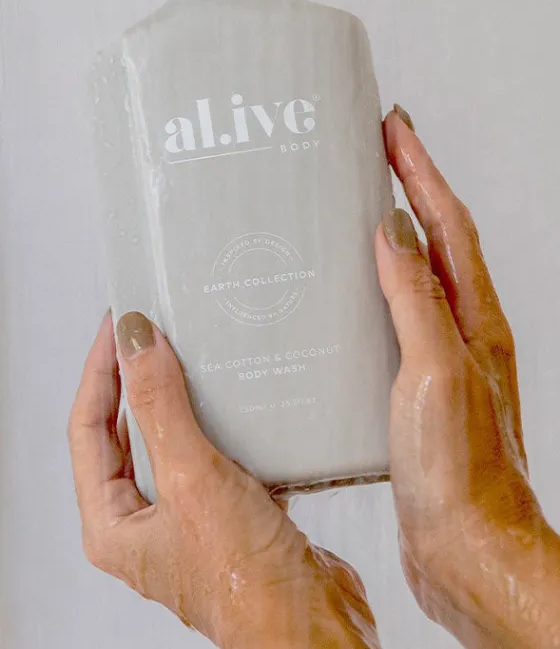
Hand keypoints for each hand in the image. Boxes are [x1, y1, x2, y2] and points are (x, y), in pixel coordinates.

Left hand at [68, 312, 379, 648]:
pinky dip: (221, 424)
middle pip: (124, 433)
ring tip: (193, 353)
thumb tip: (134, 342)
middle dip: (136, 380)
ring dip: (182, 399)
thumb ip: (160, 406)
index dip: (101, 370)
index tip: (119, 324)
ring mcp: (186, 518)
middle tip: (151, 331)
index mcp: (114, 523)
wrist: (311, 623)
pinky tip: (239, 399)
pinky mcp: (225, 514)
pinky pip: (212, 454)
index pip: (88, 427)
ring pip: (171, 441)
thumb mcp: (193, 478)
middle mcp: (144, 522)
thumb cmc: (246, 579)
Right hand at [377, 106, 559, 648]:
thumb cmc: (461, 470)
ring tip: (349, 210)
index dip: (421, 169)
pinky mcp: (414, 387)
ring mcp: (439, 357)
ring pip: (413, 278)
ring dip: (388, 236)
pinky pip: (393, 321)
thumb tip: (393, 230)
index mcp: (472, 319)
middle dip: (407, 187)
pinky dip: (370, 293)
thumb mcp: (435, 372)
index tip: (394, 127)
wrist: (467, 545)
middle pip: (434, 239)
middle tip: (371, 153)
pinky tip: (337, 301)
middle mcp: (461, 330)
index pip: (446, 222)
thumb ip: (416, 298)